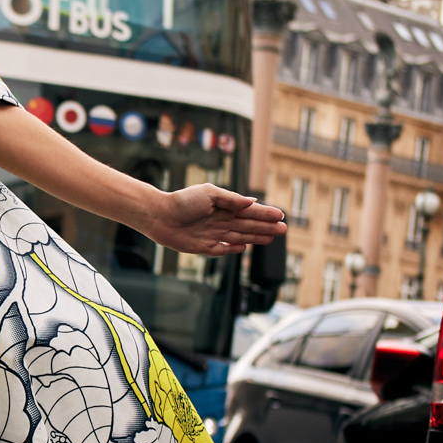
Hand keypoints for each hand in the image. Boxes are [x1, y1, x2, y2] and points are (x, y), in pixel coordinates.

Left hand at [144, 185, 286, 257]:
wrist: (159, 216)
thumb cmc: (182, 201)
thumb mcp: (209, 194)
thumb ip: (230, 199)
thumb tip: (251, 202)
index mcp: (223, 205)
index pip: (249, 211)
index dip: (265, 214)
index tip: (280, 215)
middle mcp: (220, 219)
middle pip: (247, 225)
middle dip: (265, 227)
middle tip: (283, 230)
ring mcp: (212, 233)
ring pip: (239, 236)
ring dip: (255, 237)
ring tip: (271, 238)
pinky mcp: (203, 246)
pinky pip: (222, 249)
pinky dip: (233, 249)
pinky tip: (245, 248)